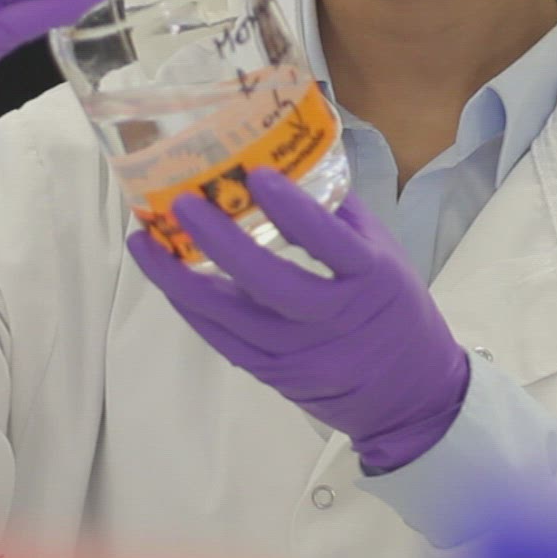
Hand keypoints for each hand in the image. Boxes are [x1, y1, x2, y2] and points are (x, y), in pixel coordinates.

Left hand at [127, 168, 470, 472]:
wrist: (410, 394)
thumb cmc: (396, 309)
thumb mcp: (385, 256)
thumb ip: (339, 216)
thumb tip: (287, 162)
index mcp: (371, 279)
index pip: (330, 242)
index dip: (294, 210)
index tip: (258, 176)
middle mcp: (334, 319)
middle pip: (270, 282)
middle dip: (220, 242)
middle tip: (183, 203)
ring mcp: (300, 353)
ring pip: (231, 317)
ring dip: (181, 278)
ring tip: (146, 241)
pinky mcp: (275, 375)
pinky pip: (222, 340)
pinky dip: (191, 307)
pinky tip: (167, 279)